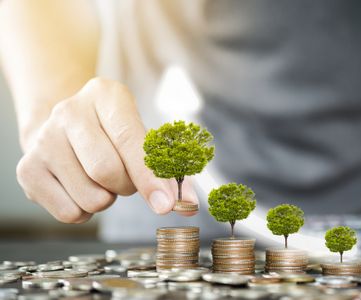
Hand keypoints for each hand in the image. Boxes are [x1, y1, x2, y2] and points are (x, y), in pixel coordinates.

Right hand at [16, 78, 197, 222]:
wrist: (64, 128)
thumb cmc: (111, 134)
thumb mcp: (140, 134)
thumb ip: (166, 168)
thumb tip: (188, 204)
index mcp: (105, 95)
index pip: (130, 138)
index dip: (151, 175)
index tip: (167, 203)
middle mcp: (69, 112)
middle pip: (108, 172)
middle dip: (126, 186)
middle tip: (124, 177)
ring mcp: (44, 140)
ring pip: (91, 198)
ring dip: (106, 199)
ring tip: (100, 179)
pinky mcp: (28, 169)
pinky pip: (70, 214)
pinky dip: (84, 210)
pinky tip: (81, 187)